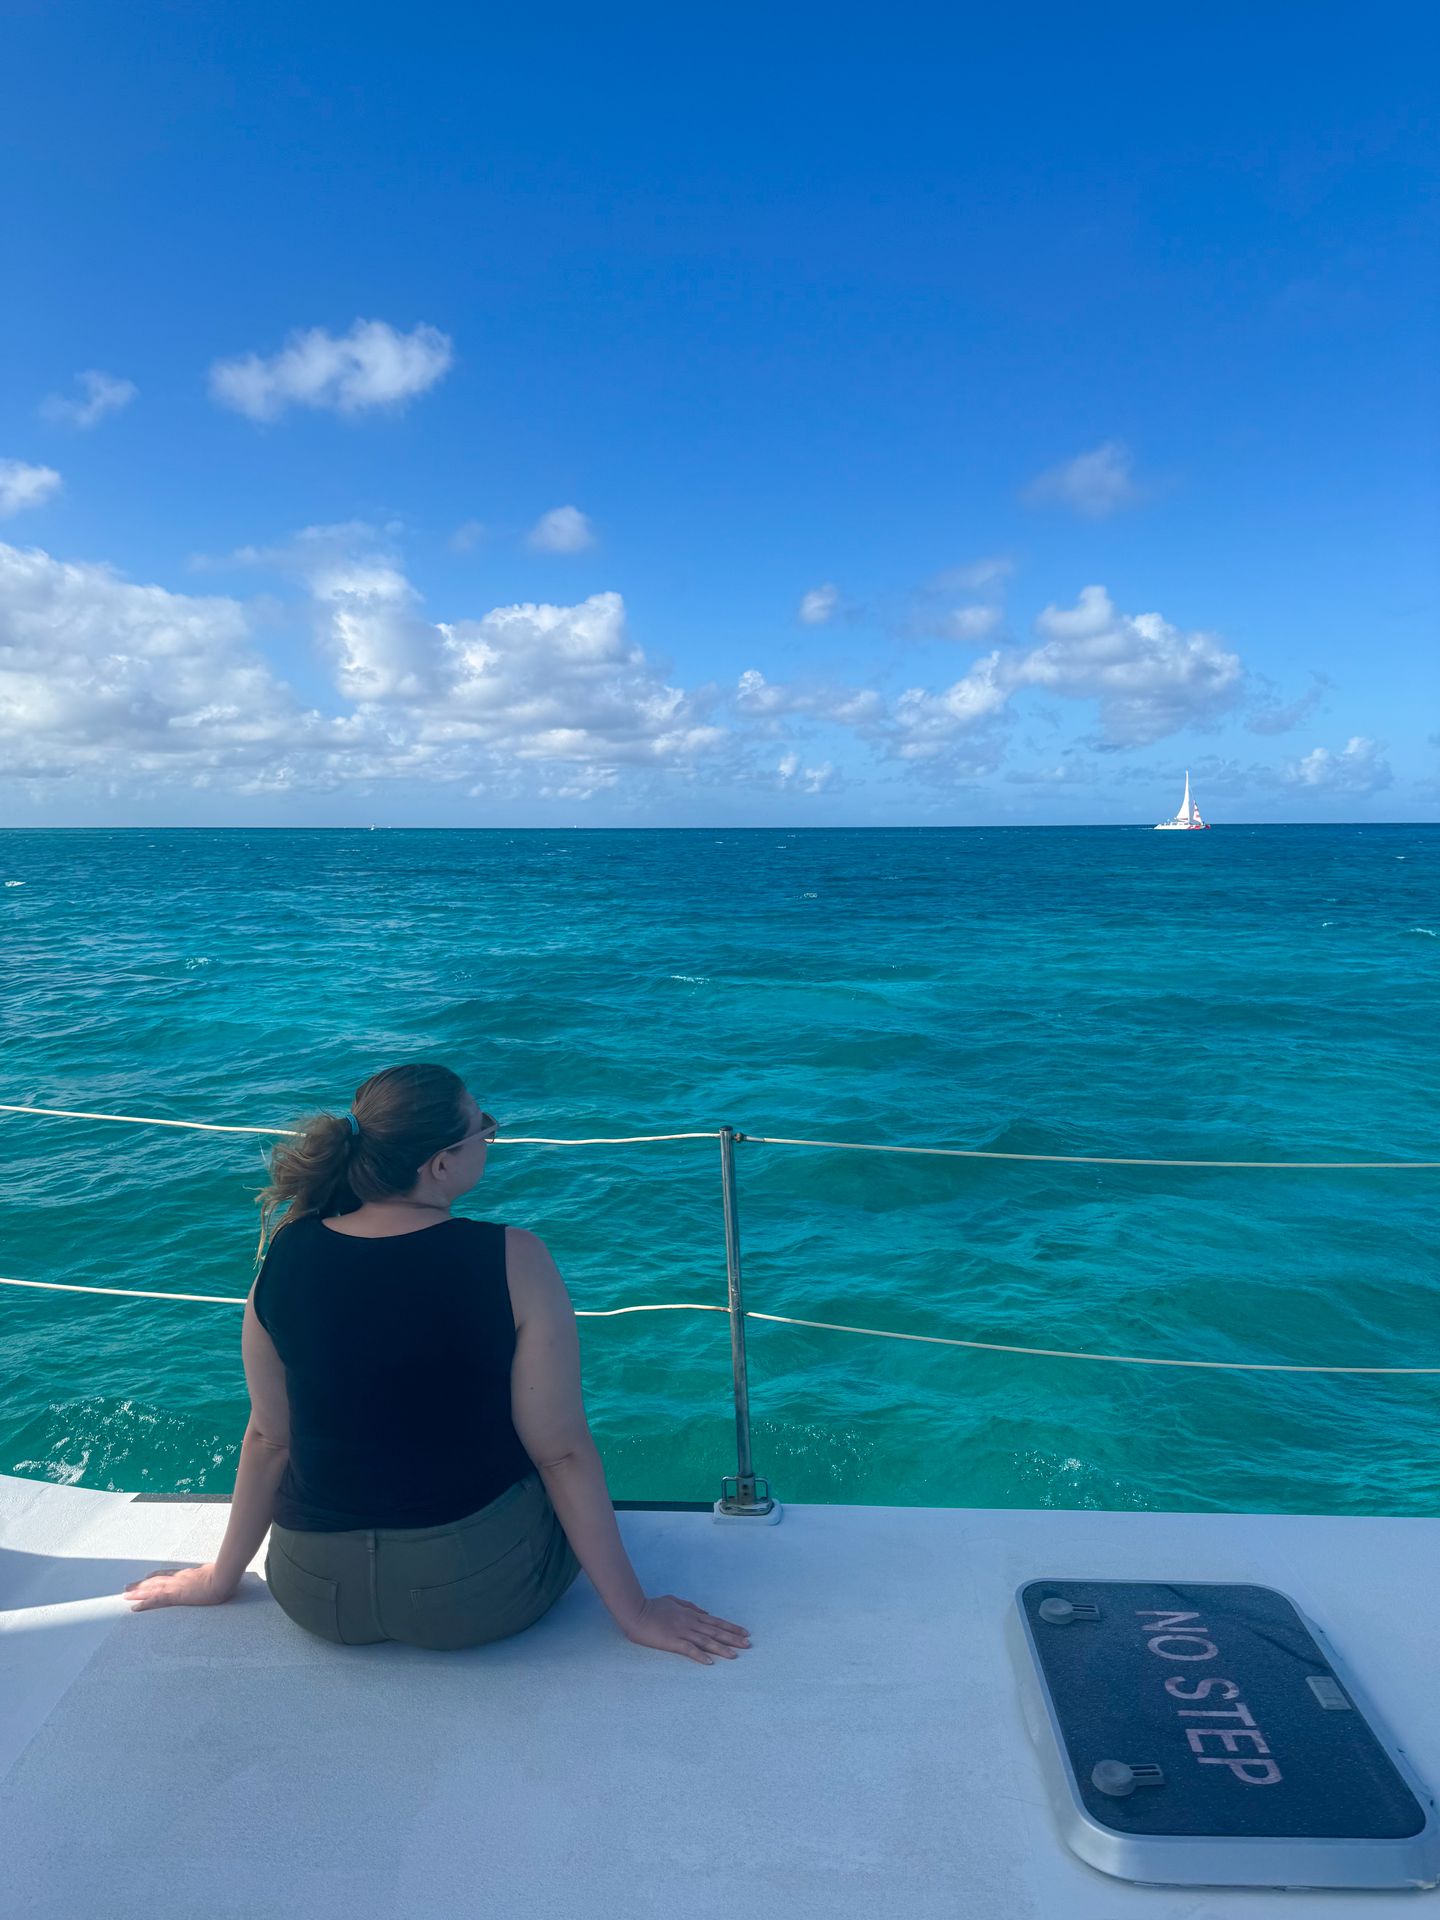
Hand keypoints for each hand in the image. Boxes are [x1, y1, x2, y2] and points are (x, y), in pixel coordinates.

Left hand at [124, 1562, 235, 1610]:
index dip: (155, 1576)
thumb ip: (211, 1573)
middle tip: (127, 1587)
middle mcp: (178, 1578)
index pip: (167, 1574)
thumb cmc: (223, 1575)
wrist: (222, 1578)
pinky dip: (144, 1604)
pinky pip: (155, 1600)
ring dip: (137, 1592)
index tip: (146, 1577)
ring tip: (125, 1594)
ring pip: (151, 1589)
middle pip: (155, 1580)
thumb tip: (216, 1573)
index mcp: (187, 1573)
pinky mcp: (174, 1595)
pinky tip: (134, 1607)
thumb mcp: (216, 1572)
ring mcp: (175, 1586)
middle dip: (141, 1584)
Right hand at [623, 1594, 750, 1663]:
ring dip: (721, 1649)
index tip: (744, 1633)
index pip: (716, 1622)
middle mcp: (690, 1623)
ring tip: (735, 1655)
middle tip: (748, 1644)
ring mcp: (682, 1632)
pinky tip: (710, 1662)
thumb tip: (704, 1612)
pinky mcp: (672, 1641)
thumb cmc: (653, 1606)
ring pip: (706, 1641)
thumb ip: (689, 1606)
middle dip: (733, 1638)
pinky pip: (689, 1649)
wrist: (635, 1611)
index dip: (731, 1628)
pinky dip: (700, 1655)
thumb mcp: (673, 1601)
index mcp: (691, 1615)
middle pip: (715, 1631)